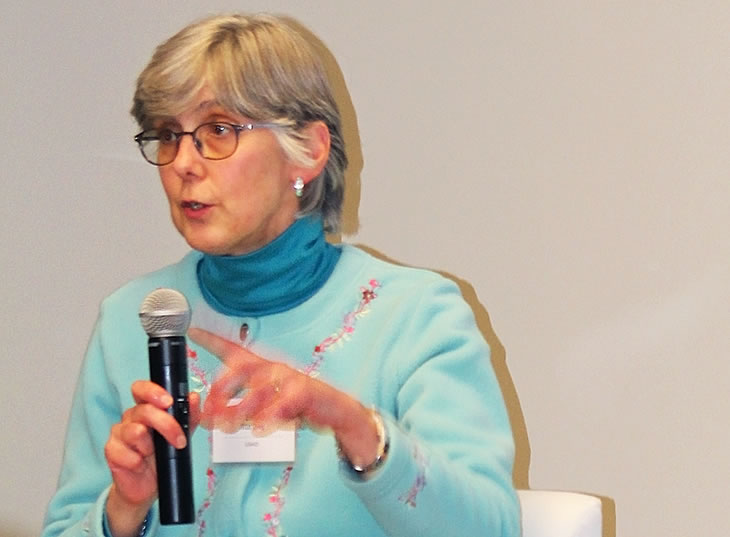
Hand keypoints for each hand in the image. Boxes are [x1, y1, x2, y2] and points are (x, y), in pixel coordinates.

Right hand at [103, 381, 199, 536]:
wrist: (147, 486)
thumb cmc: (162, 457)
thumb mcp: (181, 435)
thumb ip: (188, 416)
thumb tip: (193, 397)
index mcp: (146, 408)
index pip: (142, 389)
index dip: (152, 392)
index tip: (168, 401)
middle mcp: (130, 418)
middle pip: (143, 410)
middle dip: (165, 424)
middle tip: (178, 439)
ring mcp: (119, 433)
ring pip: (134, 431)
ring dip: (149, 446)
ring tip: (153, 454)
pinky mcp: (111, 451)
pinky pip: (124, 453)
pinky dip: (137, 461)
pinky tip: (140, 465)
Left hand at [189, 328, 379, 465]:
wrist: (334, 409)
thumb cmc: (296, 404)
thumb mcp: (266, 402)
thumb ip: (240, 406)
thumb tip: (211, 417)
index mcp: (262, 367)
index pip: (234, 350)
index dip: (213, 340)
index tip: (193, 332)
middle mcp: (273, 367)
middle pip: (240, 370)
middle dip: (220, 389)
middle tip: (208, 411)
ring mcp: (289, 378)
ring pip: (258, 391)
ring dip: (239, 409)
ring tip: (227, 425)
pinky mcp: (304, 392)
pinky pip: (283, 403)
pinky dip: (269, 416)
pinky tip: (259, 427)